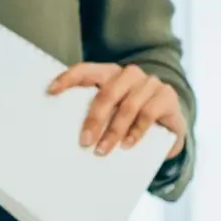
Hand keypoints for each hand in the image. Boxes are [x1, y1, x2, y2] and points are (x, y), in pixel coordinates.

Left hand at [45, 62, 185, 156]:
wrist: (170, 127)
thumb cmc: (132, 120)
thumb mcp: (113, 115)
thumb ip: (97, 115)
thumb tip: (69, 135)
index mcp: (111, 74)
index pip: (86, 70)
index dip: (68, 78)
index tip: (51, 91)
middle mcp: (130, 74)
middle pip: (108, 92)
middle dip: (94, 118)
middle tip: (84, 141)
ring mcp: (150, 83)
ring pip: (128, 105)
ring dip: (114, 131)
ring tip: (102, 151)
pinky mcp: (167, 96)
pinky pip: (148, 113)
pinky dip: (136, 131)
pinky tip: (127, 145)